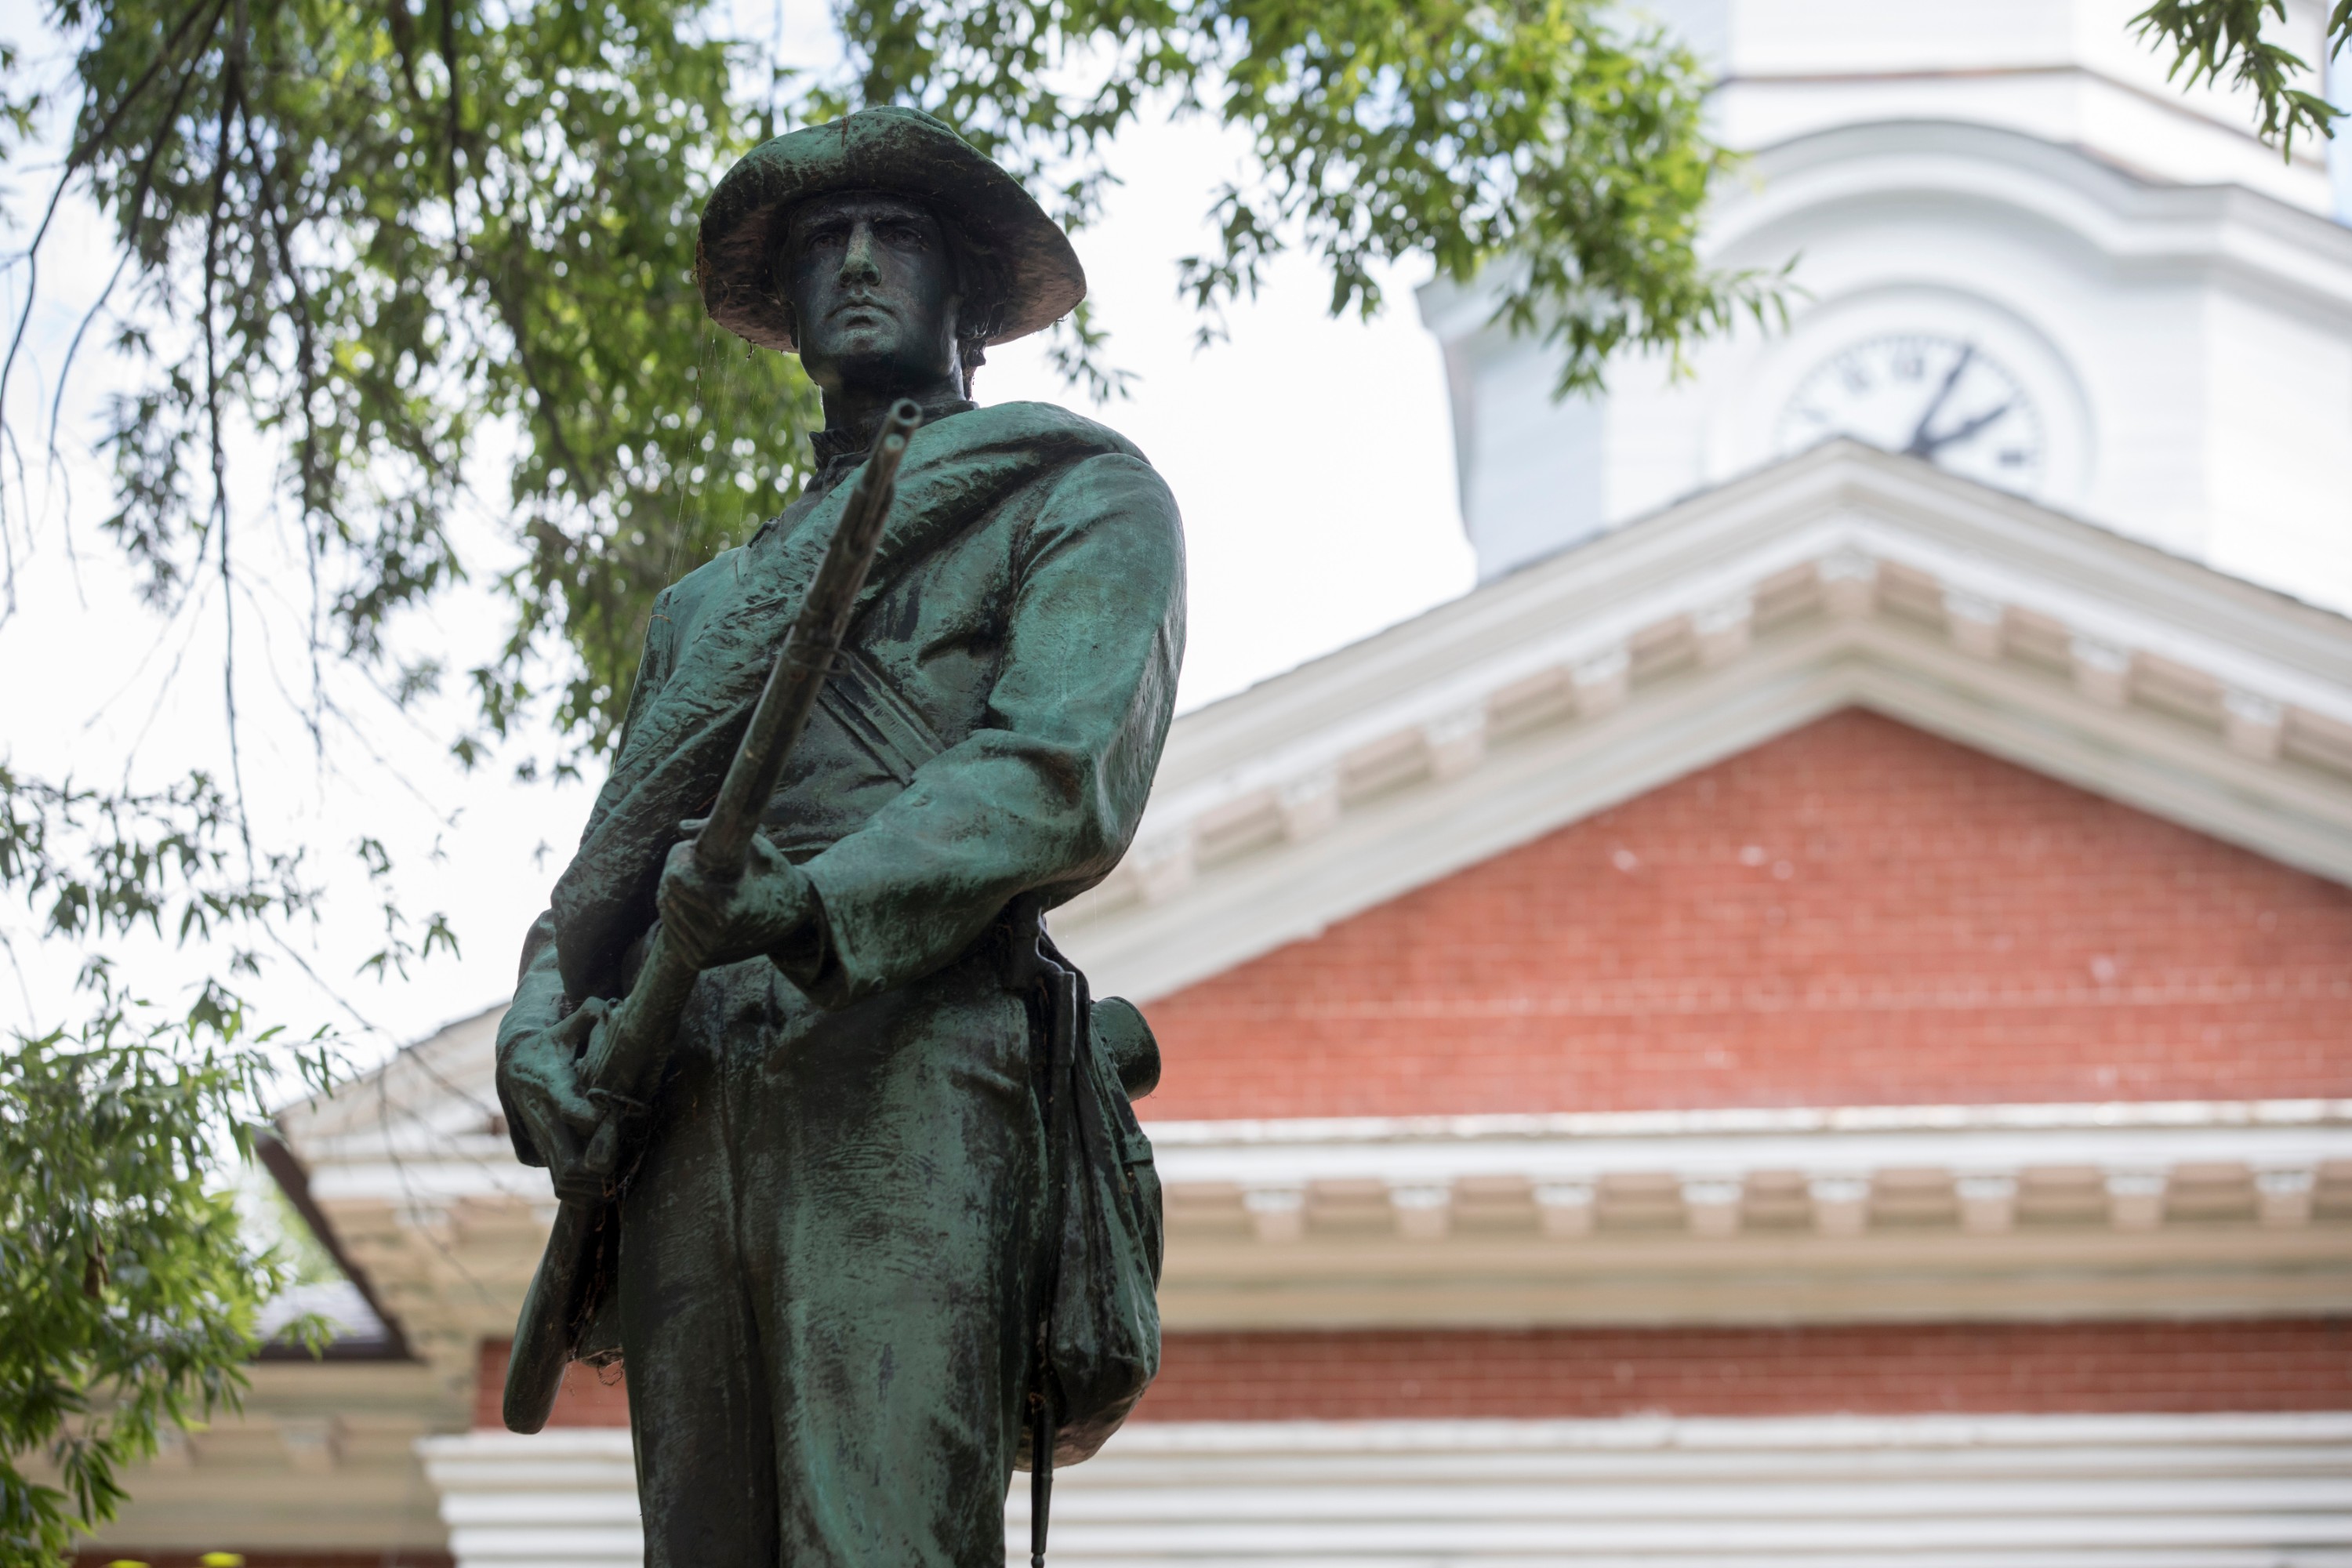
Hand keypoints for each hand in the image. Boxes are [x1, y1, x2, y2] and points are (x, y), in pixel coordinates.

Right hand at [497, 999, 608, 1200]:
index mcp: (554, 1088)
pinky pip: (557, 1180)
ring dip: (590, 1186)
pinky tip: (596, 1178)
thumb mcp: (566, 1027)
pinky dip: (578, 1186)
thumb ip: (589, 1016)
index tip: (613, 1121)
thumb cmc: (551, 1044)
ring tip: (613, 1176)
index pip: (575, 1111)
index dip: (597, 1122)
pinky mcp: (532, 1154)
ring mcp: (537, 1141)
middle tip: (620, 1164)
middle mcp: (543, 1119)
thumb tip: (610, 1004)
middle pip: (571, 1164)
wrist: (512, 1066)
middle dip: (598, 1171)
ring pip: (564, 1181)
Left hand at [657, 831, 814, 969]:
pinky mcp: (700, 960)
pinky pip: (670, 930)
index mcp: (731, 907)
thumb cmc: (774, 875)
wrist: (794, 919)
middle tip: (702, 865)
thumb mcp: (758, 847)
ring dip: (676, 892)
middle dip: (677, 871)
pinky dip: (679, 913)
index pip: (676, 879)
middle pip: (667, 892)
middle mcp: (717, 936)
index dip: (682, 857)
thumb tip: (681, 828)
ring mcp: (707, 952)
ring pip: (666, 910)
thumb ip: (722, 830)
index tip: (696, 849)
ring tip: (704, 883)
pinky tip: (699, 904)